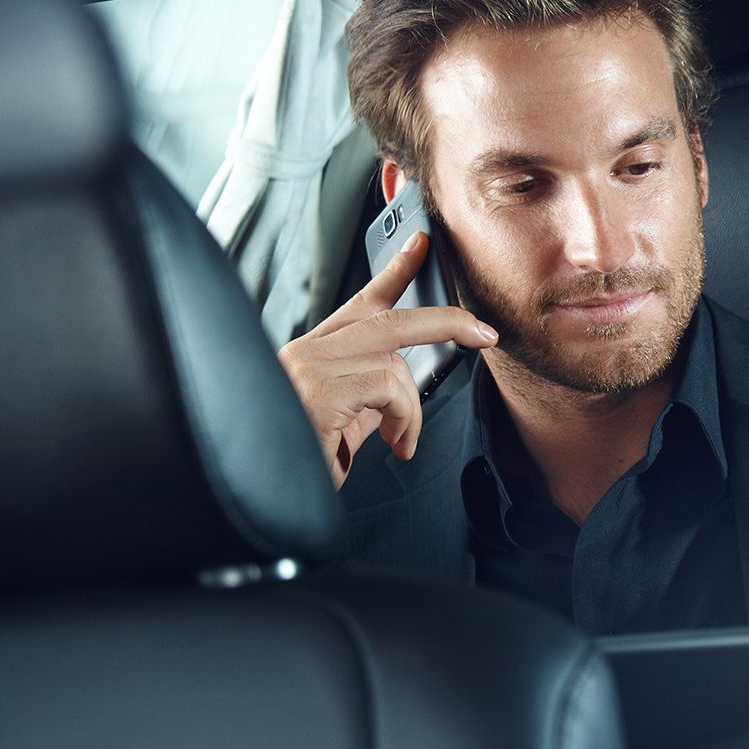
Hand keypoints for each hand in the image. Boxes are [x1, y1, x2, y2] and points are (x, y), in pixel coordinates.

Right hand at [277, 231, 498, 487]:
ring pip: (395, 363)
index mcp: (313, 355)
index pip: (360, 302)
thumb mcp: (343, 425)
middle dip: (445, 321)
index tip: (422, 245)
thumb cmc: (300, 465)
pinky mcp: (319, 391)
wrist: (265, 503)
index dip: (395, 272)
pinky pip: (388, 387)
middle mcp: (305, 353)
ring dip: (412, 409)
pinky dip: (404, 418)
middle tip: (483, 333)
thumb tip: (404, 387)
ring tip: (399, 439)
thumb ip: (368, 398)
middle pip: (389, 319)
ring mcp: (308, 369)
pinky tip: (391, 442)